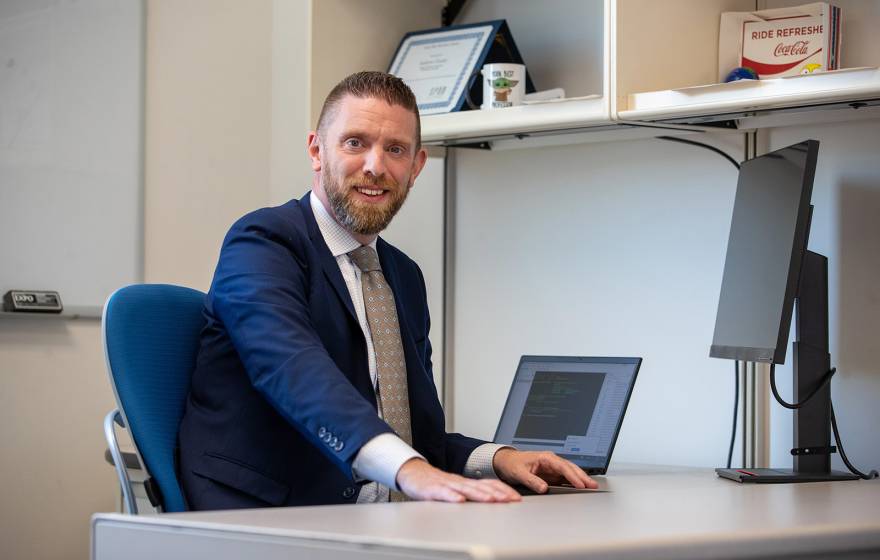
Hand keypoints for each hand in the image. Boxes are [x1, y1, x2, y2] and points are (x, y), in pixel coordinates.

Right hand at [395, 458, 521, 502]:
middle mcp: (459, 482)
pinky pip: (443, 493)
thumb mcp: (457, 489)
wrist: (413, 473)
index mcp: (466, 483)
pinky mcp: (432, 489)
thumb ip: (471, 493)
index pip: (488, 484)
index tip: (516, 498)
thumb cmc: (435, 484)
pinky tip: (459, 500)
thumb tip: (492, 499)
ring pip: (465, 489)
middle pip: (481, 487)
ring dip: (480, 494)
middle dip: (497, 493)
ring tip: (491, 499)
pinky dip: (452, 496)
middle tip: (510, 500)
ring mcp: (446, 485)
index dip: (503, 490)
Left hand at [492, 449, 597, 493]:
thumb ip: (531, 481)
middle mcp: (551, 461)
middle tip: (593, 486)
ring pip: (571, 472)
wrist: (506, 462)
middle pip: (570, 468)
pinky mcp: (552, 474)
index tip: (580, 484)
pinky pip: (566, 478)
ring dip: (581, 479)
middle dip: (582, 476)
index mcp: (545, 458)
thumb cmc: (512, 464)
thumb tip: (544, 488)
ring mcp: (553, 467)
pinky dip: (575, 482)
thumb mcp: (519, 473)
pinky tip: (582, 488)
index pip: (562, 466)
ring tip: (593, 487)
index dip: (572, 476)